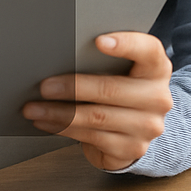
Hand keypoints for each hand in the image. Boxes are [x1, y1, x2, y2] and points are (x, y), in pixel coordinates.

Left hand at [22, 33, 172, 170]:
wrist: (129, 130)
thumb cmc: (115, 89)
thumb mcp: (115, 70)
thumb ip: (98, 58)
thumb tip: (55, 52)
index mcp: (155, 69)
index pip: (149, 50)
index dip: (126, 44)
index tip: (99, 41)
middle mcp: (157, 98)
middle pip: (111, 89)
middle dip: (72, 87)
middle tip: (43, 86)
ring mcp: (147, 127)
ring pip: (96, 116)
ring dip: (58, 112)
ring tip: (33, 108)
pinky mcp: (131, 148)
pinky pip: (91, 137)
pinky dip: (62, 128)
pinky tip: (45, 122)